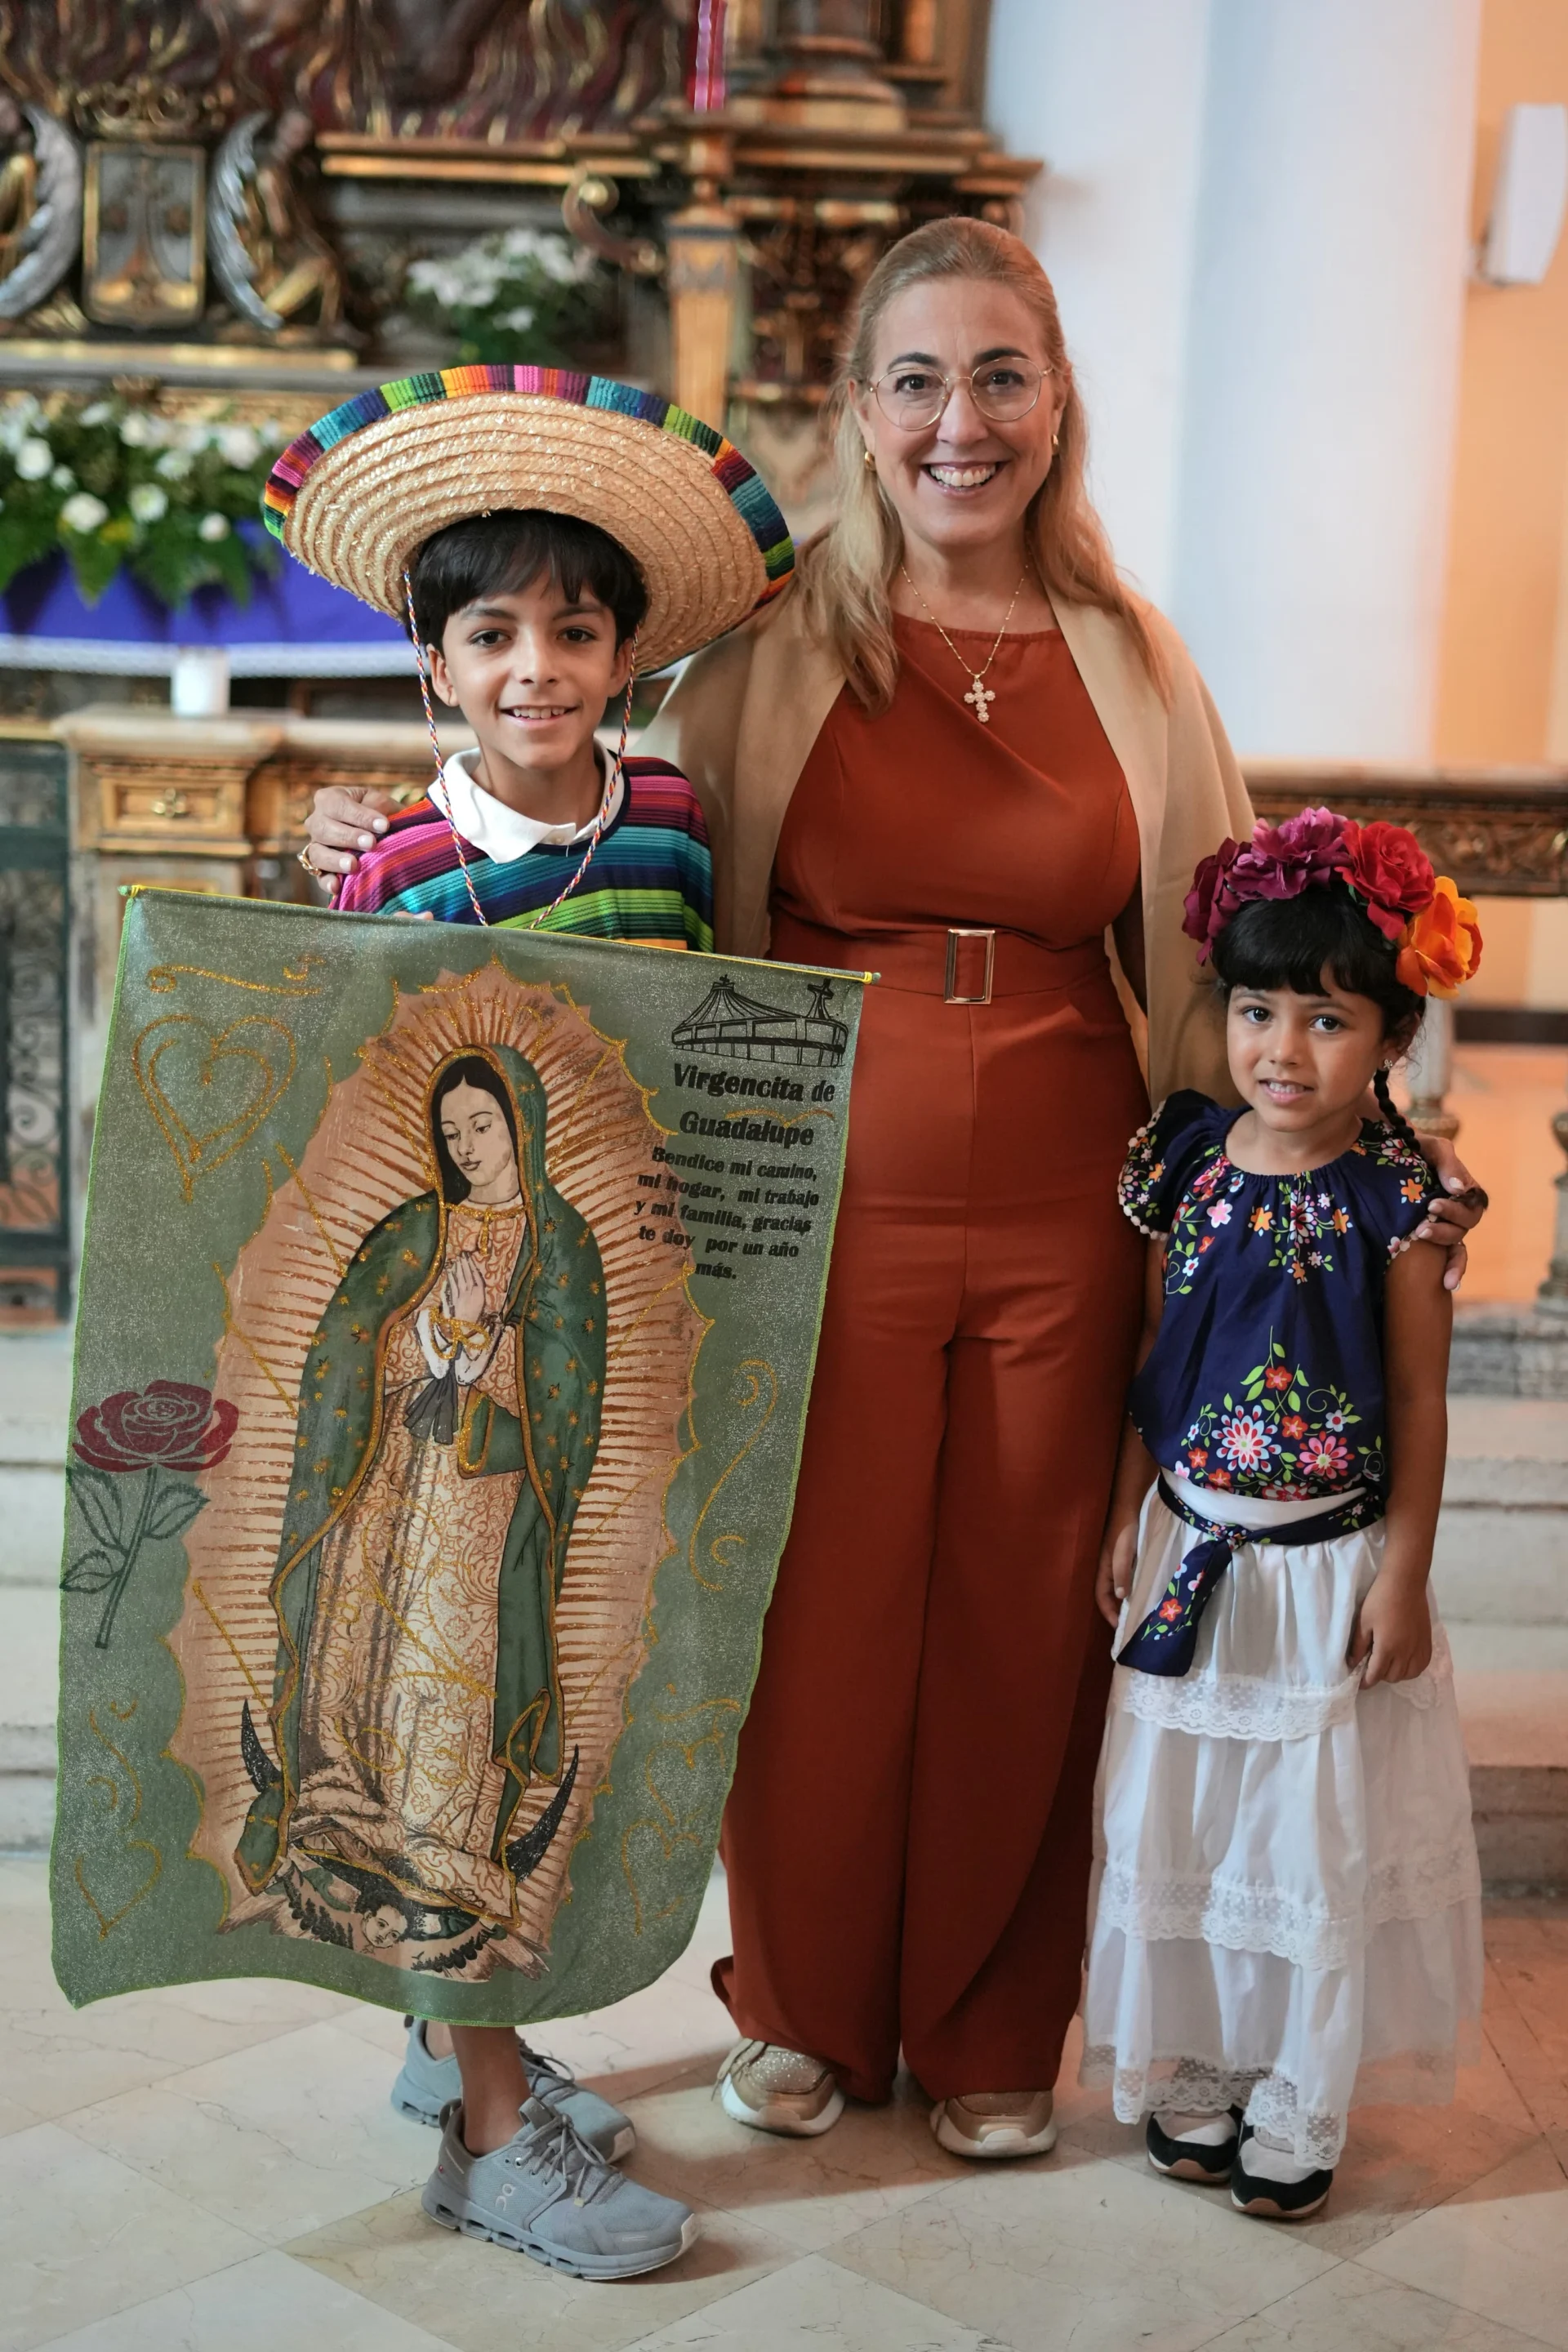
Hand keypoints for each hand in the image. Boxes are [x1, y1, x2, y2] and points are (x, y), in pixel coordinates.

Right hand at [301, 784, 396, 879]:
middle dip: (348, 837)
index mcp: (329, 799)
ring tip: (354, 865)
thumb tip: (379, 822)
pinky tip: (336, 887)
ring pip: (317, 853)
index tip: (384, 825)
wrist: (384, 835)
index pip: (338, 805)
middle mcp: (317, 821)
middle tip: (371, 843)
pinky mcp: (321, 868)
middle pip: (323, 828)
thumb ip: (379, 807)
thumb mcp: (382, 804)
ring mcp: (317, 846)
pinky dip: (326, 882)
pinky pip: (318, 876)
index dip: (360, 816)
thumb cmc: (381, 814)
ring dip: (335, 860)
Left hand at [444, 1253, 486, 1324]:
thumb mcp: (482, 1302)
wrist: (467, 1326)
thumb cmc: (476, 1314)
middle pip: (468, 1275)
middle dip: (465, 1264)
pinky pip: (453, 1285)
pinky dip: (451, 1278)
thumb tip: (476, 1277)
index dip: (472, 1266)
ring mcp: (462, 1295)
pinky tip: (449, 1271)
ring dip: (458, 1268)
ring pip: (460, 1279)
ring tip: (457, 1260)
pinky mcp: (454, 1299)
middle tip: (462, 1255)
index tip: (469, 1258)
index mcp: (481, 1293)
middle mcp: (472, 1292)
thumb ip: (479, 1289)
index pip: (476, 1276)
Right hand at [1096, 1515, 1138, 1628]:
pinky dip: (1131, 1589)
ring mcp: (1116, 1562)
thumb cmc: (1125, 1528)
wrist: (1130, 1505)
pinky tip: (1142, 1591)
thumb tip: (1120, 1598)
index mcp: (1103, 1568)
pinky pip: (1126, 1578)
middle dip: (1116, 1611)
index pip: (1101, 1597)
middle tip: (1130, 1625)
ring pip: (1118, 1587)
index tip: (1120, 1628)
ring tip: (1137, 1612)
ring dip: (1125, 1601)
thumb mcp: (1124, 1552)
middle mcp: (1107, 1568)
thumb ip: (1121, 1573)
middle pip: (1108, 1595)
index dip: (1109, 1613)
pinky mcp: (1126, 1557)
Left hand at [1350, 1572, 1432, 1685]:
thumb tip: (1353, 1663)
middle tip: (1372, 1665)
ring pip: (1408, 1674)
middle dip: (1380, 1676)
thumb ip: (1358, 1646)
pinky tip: (1405, 1661)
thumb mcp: (1363, 1622)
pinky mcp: (1427, 1642)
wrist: (1405, 1584)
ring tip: (1388, 1664)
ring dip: (1396, 1674)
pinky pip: (1422, 1666)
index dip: (1366, 1682)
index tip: (1360, 1683)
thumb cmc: (1380, 1600)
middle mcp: (1406, 1653)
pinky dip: (1412, 1669)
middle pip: (1392, 1677)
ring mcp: (1419, 1648)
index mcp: (1388, 1648)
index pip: (1376, 1675)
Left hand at [1408, 1134, 1487, 1293]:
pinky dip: (1453, 1270)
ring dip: (1442, 1244)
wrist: (1390, 1154)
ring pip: (1457, 1244)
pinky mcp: (1432, 1238)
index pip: (1471, 1207)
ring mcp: (1446, 1226)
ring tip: (1419, 1238)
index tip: (1432, 1205)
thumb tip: (1458, 1189)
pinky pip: (1450, 1258)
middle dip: (1444, 1228)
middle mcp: (1459, 1211)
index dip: (1455, 1210)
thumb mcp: (1434, 1148)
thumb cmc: (1417, 1148)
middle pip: (1464, 1227)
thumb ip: (1449, 1164)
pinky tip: (1447, 1284)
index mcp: (1465, 1191)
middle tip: (1421, 1226)